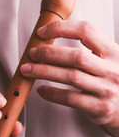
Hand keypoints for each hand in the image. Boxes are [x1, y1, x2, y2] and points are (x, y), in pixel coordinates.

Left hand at [20, 20, 118, 136]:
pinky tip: (40, 90)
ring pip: (71, 77)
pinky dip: (52, 94)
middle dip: (49, 53)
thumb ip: (89, 48)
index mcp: (114, 52)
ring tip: (27, 70)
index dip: (61, 28)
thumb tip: (50, 37)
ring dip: (44, 72)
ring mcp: (106, 89)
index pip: (87, 31)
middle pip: (76, 56)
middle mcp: (112, 69)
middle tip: (31, 53)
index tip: (42, 32)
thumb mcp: (108, 59)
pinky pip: (70, 99)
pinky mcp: (99, 108)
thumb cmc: (111, 80)